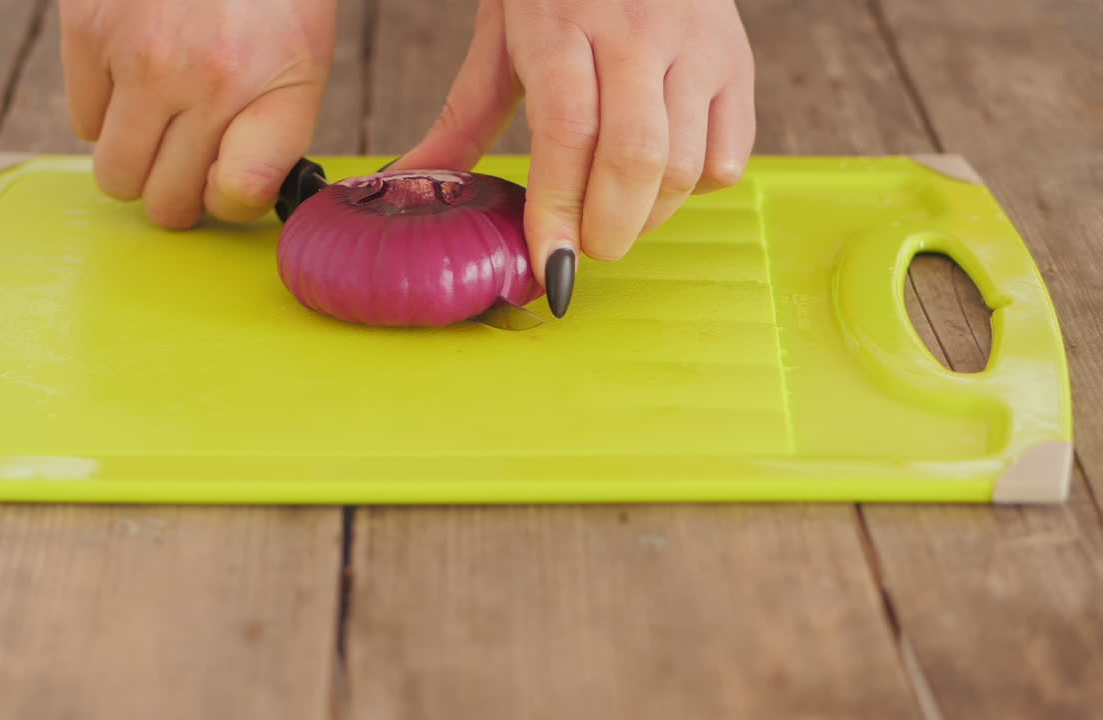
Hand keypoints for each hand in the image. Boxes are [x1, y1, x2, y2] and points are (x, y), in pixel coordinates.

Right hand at [59, 0, 336, 228]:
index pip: (235, 197)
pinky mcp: (87, 32)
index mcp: (265, 89)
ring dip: (137, 158)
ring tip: (163, 115)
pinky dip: (106, 111)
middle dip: (177, 192)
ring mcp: (137, 59)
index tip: (227, 178)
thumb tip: (229, 202)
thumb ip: (274, 141)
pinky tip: (135, 73)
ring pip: (115, 175)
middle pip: (165, 205)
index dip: (229, 200)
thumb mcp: (303, 63)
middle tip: (189, 155)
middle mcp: (200, 81)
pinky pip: (83, 121)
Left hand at [387, 0, 755, 308]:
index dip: (559, 211)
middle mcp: (638, 30)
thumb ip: (462, 119)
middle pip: (635, 157)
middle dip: (607, 230)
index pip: (567, 133)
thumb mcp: (501, 37)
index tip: (550, 267)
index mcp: (562, 22)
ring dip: (648, 218)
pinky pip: (729, 155)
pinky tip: (660, 179)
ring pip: (685, 166)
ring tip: (615, 217)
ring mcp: (696, 44)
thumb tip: (412, 183)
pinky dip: (695, 190)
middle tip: (582, 250)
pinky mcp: (738, 60)